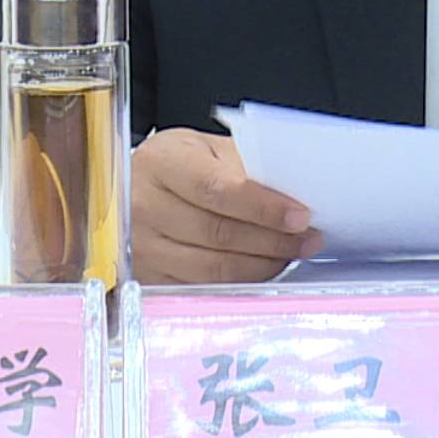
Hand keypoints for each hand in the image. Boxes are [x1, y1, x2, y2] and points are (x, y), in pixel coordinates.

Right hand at [130, 128, 323, 283]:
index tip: (299, 215)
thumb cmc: (175, 165)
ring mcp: (142, 246)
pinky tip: (262, 269)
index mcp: (161, 163)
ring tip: (292, 253)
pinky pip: (202, 287)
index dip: (263, 206)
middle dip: (273, 239)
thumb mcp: (205, 149)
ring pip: (213, 267)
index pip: (217, 189)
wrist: (130, 187)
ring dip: (263, 264)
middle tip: (308, 238)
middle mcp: (143, 205)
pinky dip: (240, 281)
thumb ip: (243, 167)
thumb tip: (293, 195)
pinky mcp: (147, 277)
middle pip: (218, 233)